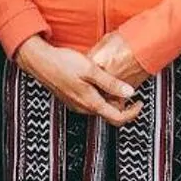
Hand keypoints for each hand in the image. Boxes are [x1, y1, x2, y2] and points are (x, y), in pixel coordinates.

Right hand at [13, 36, 141, 124]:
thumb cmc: (63, 63)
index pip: (118, 118)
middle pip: (109, 114)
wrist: (40, 61)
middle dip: (122, 105)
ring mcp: (76, 105)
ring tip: (113, 82)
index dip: (133, 113)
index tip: (140, 102)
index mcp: (91, 102)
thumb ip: (111, 83)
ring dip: (110, 99)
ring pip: (99, 108)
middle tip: (128, 89)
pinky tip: (97, 81)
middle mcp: (83, 108)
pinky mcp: (71, 99)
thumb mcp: (91, 70)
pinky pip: (90, 102)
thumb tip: (130, 92)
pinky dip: (99, 96)